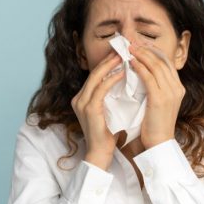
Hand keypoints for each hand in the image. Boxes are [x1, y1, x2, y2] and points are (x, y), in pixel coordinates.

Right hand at [71, 51, 124, 168]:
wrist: (100, 153)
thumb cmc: (107, 134)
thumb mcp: (106, 111)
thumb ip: (108, 97)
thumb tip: (121, 81)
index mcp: (82, 98)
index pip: (95, 76)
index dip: (107, 63)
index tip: (119, 54)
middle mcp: (79, 98)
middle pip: (94, 73)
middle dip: (108, 60)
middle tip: (122, 49)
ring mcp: (81, 103)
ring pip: (96, 78)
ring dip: (110, 65)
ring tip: (123, 56)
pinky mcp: (89, 109)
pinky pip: (101, 89)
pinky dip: (111, 79)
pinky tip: (122, 72)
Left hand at [128, 44, 184, 148]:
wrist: (158, 143)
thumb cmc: (155, 124)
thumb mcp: (159, 102)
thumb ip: (155, 87)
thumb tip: (142, 71)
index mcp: (178, 87)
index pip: (167, 62)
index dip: (153, 51)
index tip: (140, 44)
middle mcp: (177, 87)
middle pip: (162, 60)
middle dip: (146, 48)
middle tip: (132, 42)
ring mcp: (170, 93)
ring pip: (156, 66)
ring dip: (141, 55)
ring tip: (129, 49)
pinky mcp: (160, 99)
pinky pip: (149, 77)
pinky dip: (140, 67)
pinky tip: (131, 62)